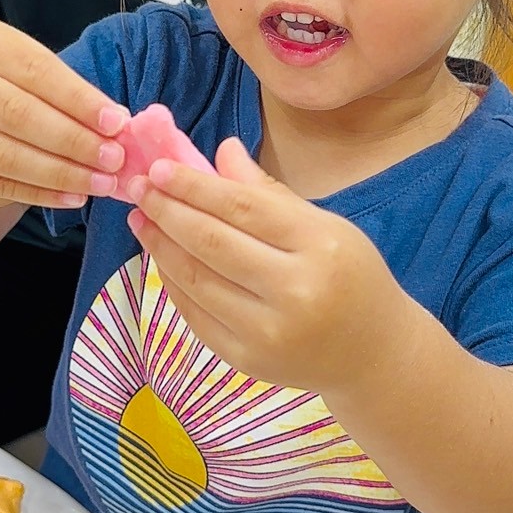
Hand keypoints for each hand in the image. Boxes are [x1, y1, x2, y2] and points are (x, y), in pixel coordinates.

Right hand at [0, 16, 129, 208]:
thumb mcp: (20, 59)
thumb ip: (62, 86)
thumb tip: (115, 124)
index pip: (33, 70)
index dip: (78, 99)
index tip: (117, 122)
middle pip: (16, 114)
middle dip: (73, 141)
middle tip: (113, 159)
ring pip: (3, 155)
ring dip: (59, 174)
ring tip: (99, 182)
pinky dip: (36, 193)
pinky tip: (70, 196)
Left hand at [126, 138, 397, 391]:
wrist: (372, 355)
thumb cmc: (350, 277)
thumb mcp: (325, 226)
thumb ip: (269, 192)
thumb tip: (221, 151)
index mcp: (319, 246)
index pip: (242, 207)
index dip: (194, 185)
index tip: (159, 168)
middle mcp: (294, 291)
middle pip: (213, 243)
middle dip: (168, 211)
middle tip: (139, 187)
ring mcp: (268, 332)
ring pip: (197, 280)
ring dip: (161, 245)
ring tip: (142, 218)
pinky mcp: (247, 361)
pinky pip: (196, 315)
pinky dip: (174, 282)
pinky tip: (162, 257)